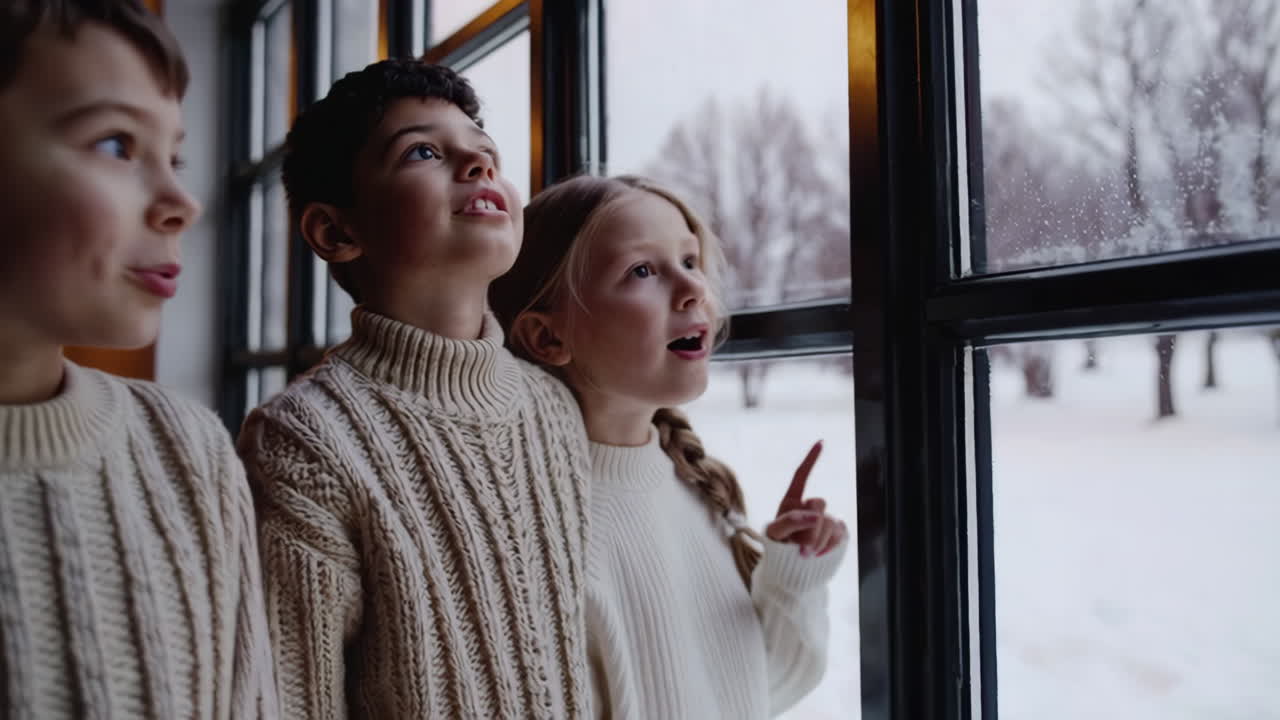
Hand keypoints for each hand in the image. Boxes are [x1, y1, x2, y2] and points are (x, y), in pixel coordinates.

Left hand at [764, 441, 846, 556]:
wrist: (791, 568)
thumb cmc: (778, 547)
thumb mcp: (776, 534)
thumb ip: (791, 521)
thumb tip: (817, 515)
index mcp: (792, 501)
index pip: (802, 476)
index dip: (811, 459)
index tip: (820, 442)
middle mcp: (810, 506)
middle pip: (819, 503)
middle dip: (809, 526)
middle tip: (798, 545)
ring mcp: (826, 519)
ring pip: (829, 522)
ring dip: (816, 542)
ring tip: (804, 554)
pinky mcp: (837, 533)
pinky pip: (838, 535)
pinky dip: (827, 547)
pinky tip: (818, 555)